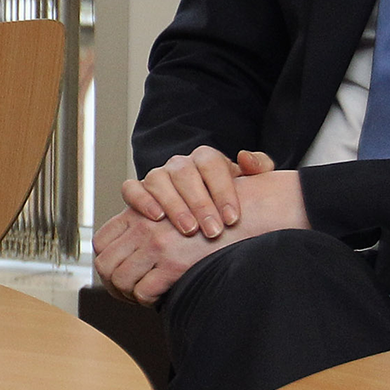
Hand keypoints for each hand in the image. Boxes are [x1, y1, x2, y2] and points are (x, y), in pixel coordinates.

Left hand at [94, 207, 217, 306]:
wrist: (242, 215)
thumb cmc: (208, 217)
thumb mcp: (170, 210)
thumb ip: (146, 225)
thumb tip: (126, 255)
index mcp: (137, 213)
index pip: (101, 241)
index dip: (105, 261)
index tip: (117, 273)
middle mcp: (142, 226)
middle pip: (105, 263)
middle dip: (113, 283)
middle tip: (127, 292)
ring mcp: (156, 244)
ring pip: (121, 280)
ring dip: (129, 294)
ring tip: (143, 296)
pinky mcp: (174, 263)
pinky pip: (144, 292)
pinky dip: (148, 300)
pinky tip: (160, 297)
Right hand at [121, 146, 276, 241]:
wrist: (202, 213)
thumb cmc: (225, 200)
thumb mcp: (249, 184)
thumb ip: (258, 167)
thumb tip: (246, 158)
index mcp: (206, 158)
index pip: (212, 164)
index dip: (223, 191)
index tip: (233, 218)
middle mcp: (179, 164)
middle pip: (185, 174)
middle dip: (200, 204)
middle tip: (213, 230)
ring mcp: (157, 176)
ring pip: (158, 180)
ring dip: (173, 205)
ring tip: (188, 229)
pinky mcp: (137, 190)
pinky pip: (131, 189)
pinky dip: (141, 201)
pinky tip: (156, 218)